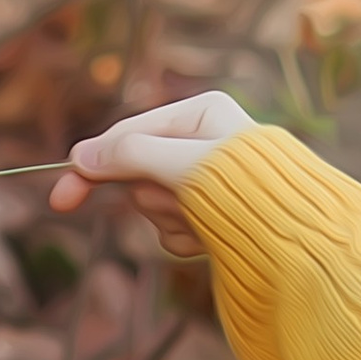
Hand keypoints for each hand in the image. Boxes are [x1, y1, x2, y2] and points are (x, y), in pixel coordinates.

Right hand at [51, 91, 255, 258]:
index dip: (93, 166)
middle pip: (138, 173)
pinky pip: (173, 230)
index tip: (60, 197)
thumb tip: (81, 157)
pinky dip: (185, 239)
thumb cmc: (249, 193)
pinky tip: (211, 240)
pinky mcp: (210, 218)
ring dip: (172, 220)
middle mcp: (203, 144)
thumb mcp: (184, 165)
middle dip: (152, 198)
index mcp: (201, 114)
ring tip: (206, 223)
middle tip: (179, 207)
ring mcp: (205, 184)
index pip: (129, 135)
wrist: (300, 246)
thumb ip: (131, 156)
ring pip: (153, 206)